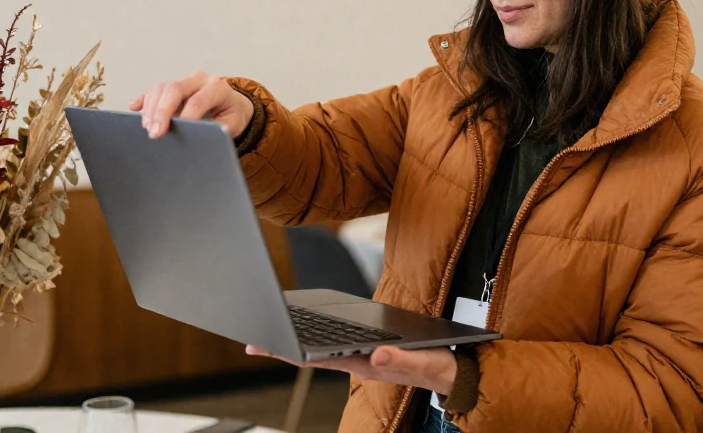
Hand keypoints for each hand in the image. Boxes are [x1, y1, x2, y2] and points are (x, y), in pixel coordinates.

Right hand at [128, 72, 253, 138]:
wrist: (233, 104)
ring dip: (151, 108)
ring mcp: (185, 81)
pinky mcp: (173, 86)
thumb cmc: (231, 116)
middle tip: (154, 132)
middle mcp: (200, 80)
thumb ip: (218, 128)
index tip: (174, 132)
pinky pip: (155, 90)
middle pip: (174, 89)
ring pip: (162, 88)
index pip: (197, 100)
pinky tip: (134, 107)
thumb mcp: (232, 124)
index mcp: (218, 88)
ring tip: (147, 127)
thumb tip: (200, 137)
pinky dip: (144, 99)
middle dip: (162, 111)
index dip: (185, 116)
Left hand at [245, 344, 457, 394]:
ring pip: (320, 348)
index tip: (266, 345)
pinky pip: (334, 341)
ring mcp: (361, 357)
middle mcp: (358, 362)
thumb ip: (402, 361)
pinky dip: (315, 333)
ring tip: (269, 332)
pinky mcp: (368, 350)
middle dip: (282, 346)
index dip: (291, 351)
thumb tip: (376, 355)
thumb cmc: (438, 368)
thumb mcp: (424, 363)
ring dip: (294, 341)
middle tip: (250, 341)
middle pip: (312, 353)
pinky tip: (303, 328)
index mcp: (365, 365)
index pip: (319, 357)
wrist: (452, 373)